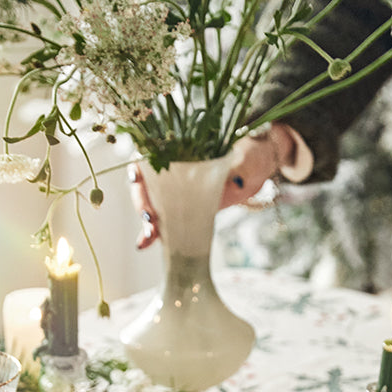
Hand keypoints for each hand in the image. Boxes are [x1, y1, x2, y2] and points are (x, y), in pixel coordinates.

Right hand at [129, 123, 293, 248]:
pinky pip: (166, 222)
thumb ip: (238, 166)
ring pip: (152, 206)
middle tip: (149, 221)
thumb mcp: (244, 157)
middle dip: (142, 203)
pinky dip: (156, 234)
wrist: (255, 169)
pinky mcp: (184, 210)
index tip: (137, 181)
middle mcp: (171, 169)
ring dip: (147, 223)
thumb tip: (236, 181)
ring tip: (147, 239)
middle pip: (144, 185)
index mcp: (177, 148)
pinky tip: (146, 244)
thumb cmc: (247, 154)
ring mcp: (176, 191)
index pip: (145, 156)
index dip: (137, 169)